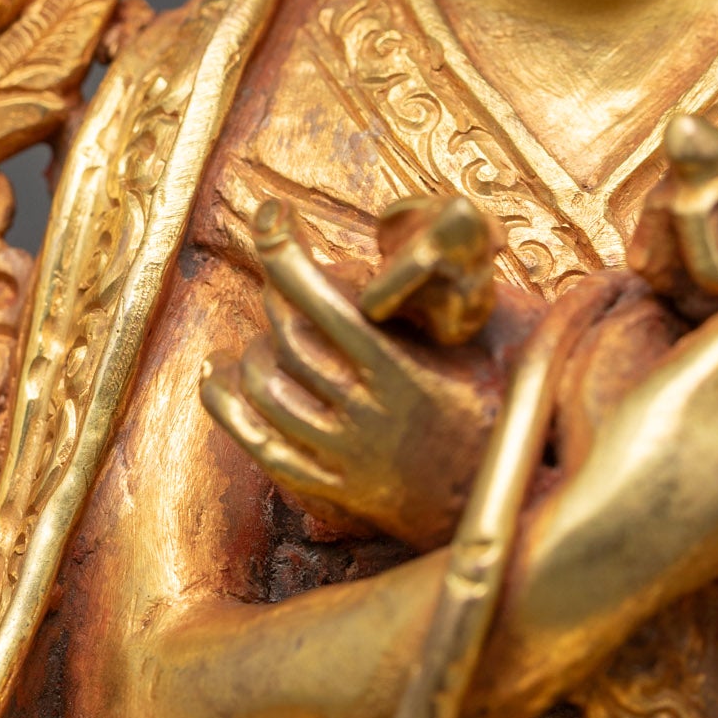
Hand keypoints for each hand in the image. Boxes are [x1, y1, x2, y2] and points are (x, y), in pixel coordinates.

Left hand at [201, 210, 499, 550]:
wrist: (498, 500)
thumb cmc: (494, 411)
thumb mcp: (474, 351)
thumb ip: (435, 305)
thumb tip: (413, 241)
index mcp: (403, 374)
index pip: (325, 303)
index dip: (287, 255)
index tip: (270, 217)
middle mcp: (366, 414)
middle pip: (291, 339)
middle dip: (274, 289)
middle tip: (278, 262)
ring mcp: (344, 455)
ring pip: (267, 389)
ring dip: (252, 346)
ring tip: (263, 327)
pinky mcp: (331, 486)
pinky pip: (259, 444)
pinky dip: (228, 405)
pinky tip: (219, 375)